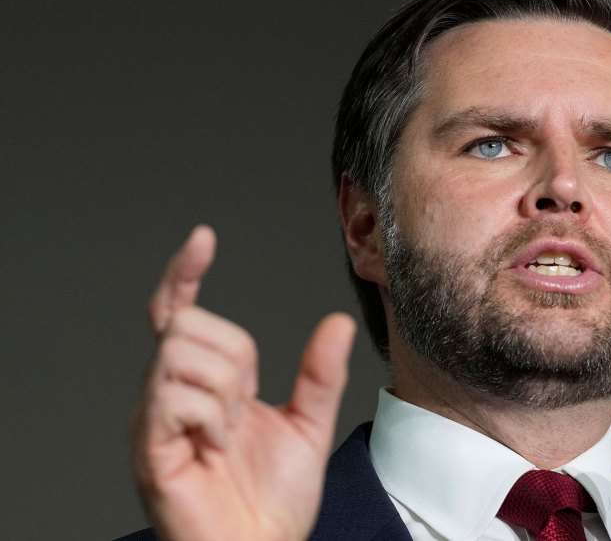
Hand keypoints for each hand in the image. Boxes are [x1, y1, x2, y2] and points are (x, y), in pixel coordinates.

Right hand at [131, 225, 353, 540]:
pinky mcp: (148, 448)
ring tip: (230, 431)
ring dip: (225, 389)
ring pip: (181, 351)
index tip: (205, 237)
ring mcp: (154, 420)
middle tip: (247, 404)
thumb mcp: (310, 424)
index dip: (185, 272)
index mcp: (204, 384)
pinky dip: (211, 416)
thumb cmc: (274, 498)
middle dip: (236, 355)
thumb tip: (336, 321)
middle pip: (189, 324)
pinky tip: (217, 446)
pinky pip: (173, 396)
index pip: (181, 313)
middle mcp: (170, 394)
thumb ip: (320, 374)